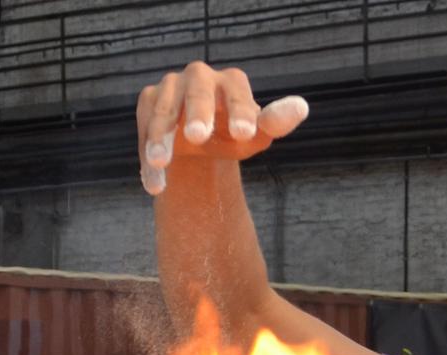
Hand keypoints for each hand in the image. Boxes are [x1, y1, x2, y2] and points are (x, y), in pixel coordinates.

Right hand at [136, 61, 309, 194]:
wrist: (201, 141)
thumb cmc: (234, 134)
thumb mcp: (256, 134)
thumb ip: (275, 123)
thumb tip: (301, 107)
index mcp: (231, 82)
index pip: (237, 94)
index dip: (241, 112)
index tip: (244, 135)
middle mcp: (199, 77)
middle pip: (197, 92)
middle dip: (196, 113)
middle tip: (198, 136)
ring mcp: (170, 87)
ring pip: (163, 112)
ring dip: (161, 138)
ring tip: (162, 163)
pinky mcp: (149, 102)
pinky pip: (145, 130)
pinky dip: (148, 160)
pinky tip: (154, 185)